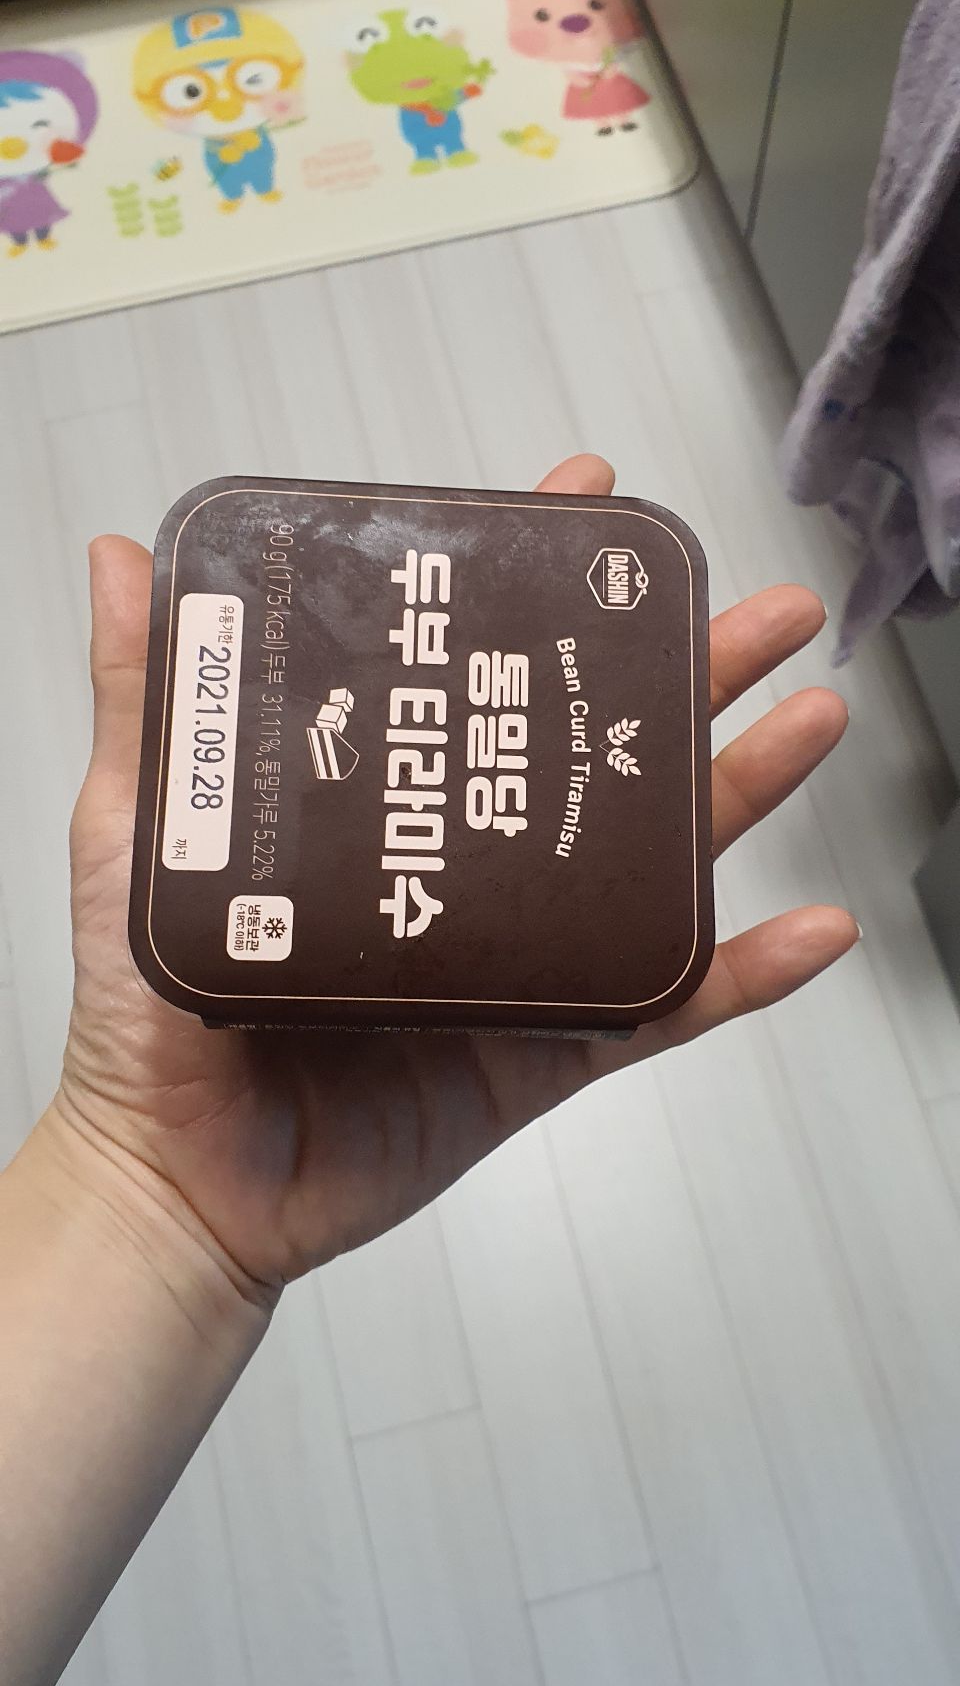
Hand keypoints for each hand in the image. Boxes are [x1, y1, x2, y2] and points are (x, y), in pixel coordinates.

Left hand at [51, 455, 856, 1302]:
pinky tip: (813, 927)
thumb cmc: (146, 1016)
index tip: (592, 501)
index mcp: (384, 798)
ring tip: (809, 718)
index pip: (476, 669)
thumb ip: (141, 702)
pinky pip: (662, 1009)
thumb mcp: (136, 834)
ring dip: (741, 788)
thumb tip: (120, 558)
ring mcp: (516, 953)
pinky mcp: (545, 1050)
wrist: (180, 1184)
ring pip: (653, 858)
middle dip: (688, 671)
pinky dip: (744, 975)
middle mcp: (462, 861)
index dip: (536, 579)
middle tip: (761, 613)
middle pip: (595, 747)